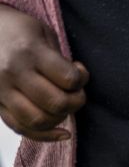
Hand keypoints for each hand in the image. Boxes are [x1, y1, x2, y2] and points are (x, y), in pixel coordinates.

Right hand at [0, 5, 87, 141]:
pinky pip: (20, 128)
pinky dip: (45, 135)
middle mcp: (13, 73)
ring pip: (39, 120)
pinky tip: (62, 133)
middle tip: (74, 92)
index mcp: (29, 52)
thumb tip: (77, 84)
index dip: (82, 79)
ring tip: (62, 106)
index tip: (79, 71)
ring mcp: (1, 91)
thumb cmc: (17, 31)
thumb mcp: (42, 33)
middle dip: (75, 102)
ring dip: (60, 118)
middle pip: (56, 103)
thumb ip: (61, 60)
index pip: (68, 79)